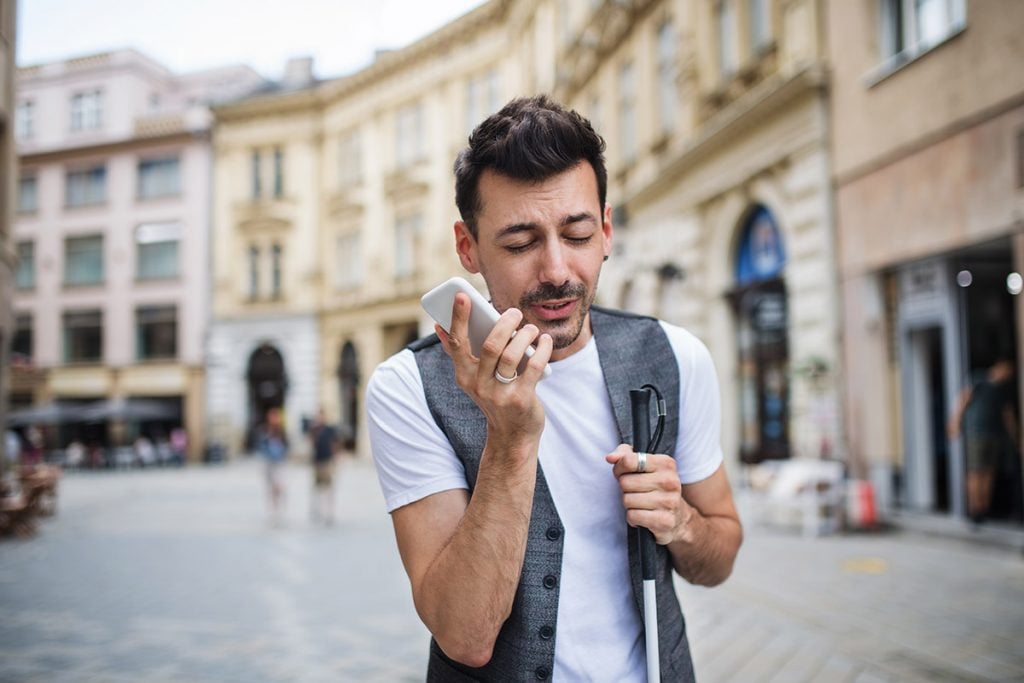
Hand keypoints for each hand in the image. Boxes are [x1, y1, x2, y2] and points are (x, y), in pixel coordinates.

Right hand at [436, 293, 552, 443]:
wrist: (512, 436)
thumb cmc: (495, 397)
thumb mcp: (474, 378)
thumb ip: (459, 354)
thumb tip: (439, 326)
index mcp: (464, 376)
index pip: (458, 343)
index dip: (458, 318)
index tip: (461, 295)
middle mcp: (478, 385)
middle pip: (490, 346)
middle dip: (504, 324)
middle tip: (515, 312)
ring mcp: (500, 394)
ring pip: (512, 355)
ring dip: (525, 336)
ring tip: (531, 329)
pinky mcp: (521, 400)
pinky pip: (533, 368)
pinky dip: (541, 350)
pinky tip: (545, 341)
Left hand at [606, 443, 693, 544]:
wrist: (678, 517)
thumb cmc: (655, 487)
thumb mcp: (643, 465)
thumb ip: (625, 454)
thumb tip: (610, 458)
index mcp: (665, 463)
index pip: (629, 461)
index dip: (619, 468)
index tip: (624, 473)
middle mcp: (669, 481)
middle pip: (625, 482)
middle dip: (625, 489)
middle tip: (635, 491)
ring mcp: (669, 501)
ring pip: (627, 500)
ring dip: (629, 504)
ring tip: (641, 503)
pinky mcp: (664, 521)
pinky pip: (633, 516)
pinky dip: (633, 518)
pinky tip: (643, 515)